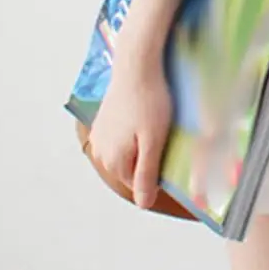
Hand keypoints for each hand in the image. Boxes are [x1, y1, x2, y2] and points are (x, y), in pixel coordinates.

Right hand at [88, 53, 171, 208]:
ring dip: (140, 146)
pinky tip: (143, 117)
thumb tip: (144, 204)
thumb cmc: (149, 101)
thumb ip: (147, 174)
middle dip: (148, 159)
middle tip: (163, 135)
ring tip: (154, 123)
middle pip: (131, 170)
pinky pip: (120, 139)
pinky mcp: (103, 122)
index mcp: (114, 162)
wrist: (136, 65)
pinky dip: (132, 134)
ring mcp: (100, 137)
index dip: (158, 170)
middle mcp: (101, 153)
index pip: (140, 185)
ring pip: (126, 154)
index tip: (168, 149)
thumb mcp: (153, 140)